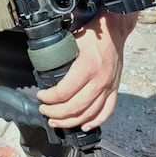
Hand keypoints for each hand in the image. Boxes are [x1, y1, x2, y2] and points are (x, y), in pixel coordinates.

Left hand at [36, 10, 136, 131]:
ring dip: (71, 122)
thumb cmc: (91, 35)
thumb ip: (58, 56)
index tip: (41, 96)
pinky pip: (106, 111)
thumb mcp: (70, 41)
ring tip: (57, 122)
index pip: (64, 92)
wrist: (112, 31)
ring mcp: (108, 86)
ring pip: (89, 114)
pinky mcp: (114, 89)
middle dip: (55, 113)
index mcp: (86, 68)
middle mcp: (99, 80)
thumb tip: (41, 65)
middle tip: (44, 111)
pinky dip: (96, 121)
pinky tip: (84, 125)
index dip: (49, 98)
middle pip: (75, 107)